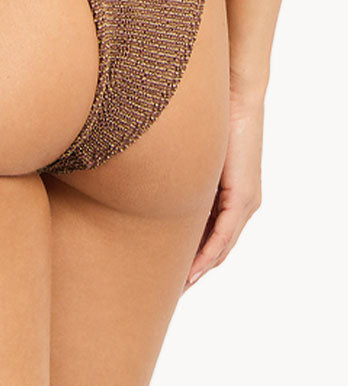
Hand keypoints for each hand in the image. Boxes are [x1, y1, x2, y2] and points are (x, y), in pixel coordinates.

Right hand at [184, 88, 263, 289]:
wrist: (234, 95)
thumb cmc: (209, 116)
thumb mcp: (188, 154)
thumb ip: (171, 171)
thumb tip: (139, 177)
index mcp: (228, 194)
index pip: (211, 235)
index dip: (191, 256)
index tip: (168, 271)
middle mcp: (241, 203)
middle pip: (218, 249)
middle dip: (194, 272)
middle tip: (170, 290)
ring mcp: (245, 202)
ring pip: (222, 247)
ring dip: (199, 270)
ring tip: (176, 288)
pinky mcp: (243, 196)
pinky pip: (225, 235)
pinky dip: (208, 255)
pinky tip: (193, 271)